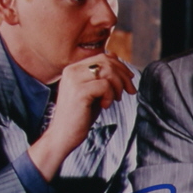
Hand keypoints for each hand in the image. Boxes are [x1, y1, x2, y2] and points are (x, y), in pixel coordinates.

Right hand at [29, 53, 135, 179]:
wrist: (63, 135)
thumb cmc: (80, 115)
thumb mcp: (93, 91)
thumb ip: (102, 77)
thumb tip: (119, 63)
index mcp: (74, 68)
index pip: (103, 56)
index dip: (120, 66)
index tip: (130, 79)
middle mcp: (72, 70)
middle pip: (107, 62)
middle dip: (124, 76)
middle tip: (130, 91)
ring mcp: (74, 80)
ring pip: (108, 71)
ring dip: (118, 86)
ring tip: (115, 99)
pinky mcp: (79, 91)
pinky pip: (105, 85)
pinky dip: (110, 96)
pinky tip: (104, 106)